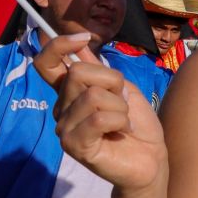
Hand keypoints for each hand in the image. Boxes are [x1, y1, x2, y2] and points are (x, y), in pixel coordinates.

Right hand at [40, 36, 167, 191]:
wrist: (151, 159)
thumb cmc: (137, 124)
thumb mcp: (124, 89)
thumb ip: (100, 71)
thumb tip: (80, 45)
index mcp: (70, 93)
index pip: (46, 64)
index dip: (59, 45)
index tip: (83, 38)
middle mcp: (62, 108)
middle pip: (78, 72)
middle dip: (112, 82)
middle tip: (123, 104)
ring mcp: (65, 128)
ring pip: (93, 96)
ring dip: (120, 107)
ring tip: (123, 123)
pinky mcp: (74, 145)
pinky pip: (98, 118)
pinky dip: (119, 121)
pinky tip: (121, 132)